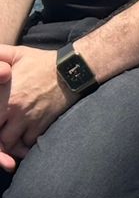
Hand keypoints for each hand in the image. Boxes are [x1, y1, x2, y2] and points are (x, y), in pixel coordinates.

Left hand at [0, 45, 76, 170]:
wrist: (72, 71)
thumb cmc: (42, 62)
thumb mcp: (16, 54)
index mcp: (2, 94)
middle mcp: (12, 109)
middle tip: (2, 132)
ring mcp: (27, 118)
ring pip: (9, 142)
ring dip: (8, 141)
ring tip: (10, 137)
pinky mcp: (41, 124)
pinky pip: (28, 142)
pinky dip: (24, 143)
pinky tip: (23, 137)